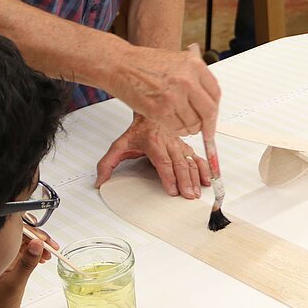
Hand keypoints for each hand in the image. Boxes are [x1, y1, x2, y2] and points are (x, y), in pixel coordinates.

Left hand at [0, 237, 45, 307]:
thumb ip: (26, 263)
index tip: (46, 241)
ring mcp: (8, 264)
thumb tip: (37, 244)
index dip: (34, 234)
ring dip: (40, 247)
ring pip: (26, 247)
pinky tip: (42, 259)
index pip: (17, 235)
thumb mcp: (14, 284)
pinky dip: (37, 255)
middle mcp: (2, 257)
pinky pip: (26, 257)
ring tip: (49, 254)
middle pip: (23, 238)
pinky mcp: (13, 271)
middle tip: (52, 247)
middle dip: (40, 239)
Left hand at [95, 114, 210, 198]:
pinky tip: (208, 178)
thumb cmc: (138, 130)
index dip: (168, 177)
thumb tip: (100, 181)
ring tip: (197, 191)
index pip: (163, 162)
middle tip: (188, 196)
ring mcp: (180, 144)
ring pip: (190, 162)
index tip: (172, 190)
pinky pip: (198, 157)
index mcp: (153, 143)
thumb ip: (107, 163)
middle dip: (185, 181)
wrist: (151, 112)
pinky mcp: (186, 146)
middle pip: (180, 164)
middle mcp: (169, 143)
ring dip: (195, 177)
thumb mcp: (119, 145)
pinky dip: (204, 168)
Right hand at [115, 45, 219, 138]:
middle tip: (206, 133)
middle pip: (208, 111)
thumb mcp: (177, 61)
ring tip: (182, 123)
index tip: (213, 119)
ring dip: (189, 128)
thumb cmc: (144, 63)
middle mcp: (187, 79)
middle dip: (208, 126)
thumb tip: (208, 101)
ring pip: (193, 123)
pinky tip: (171, 122)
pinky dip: (176, 130)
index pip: (215, 94)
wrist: (120, 64)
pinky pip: (176, 127)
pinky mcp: (159, 109)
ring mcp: (173, 95)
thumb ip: (194, 78)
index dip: (215, 111)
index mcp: (194, 65)